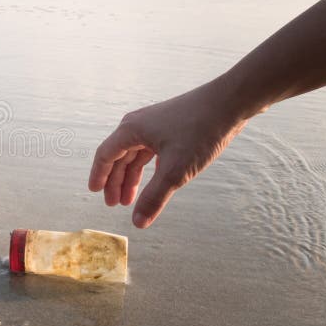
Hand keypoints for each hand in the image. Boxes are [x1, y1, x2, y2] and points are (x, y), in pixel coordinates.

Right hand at [88, 79, 249, 227]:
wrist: (230, 103)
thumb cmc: (200, 131)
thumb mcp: (175, 170)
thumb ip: (154, 198)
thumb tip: (137, 223)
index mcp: (131, 130)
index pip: (105, 155)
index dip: (99, 176)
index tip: (95, 193)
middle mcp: (137, 125)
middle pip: (118, 156)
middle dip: (115, 182)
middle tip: (115, 204)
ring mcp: (154, 124)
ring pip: (135, 155)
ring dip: (131, 177)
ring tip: (130, 199)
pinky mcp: (169, 126)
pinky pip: (150, 150)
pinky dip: (147, 168)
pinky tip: (153, 180)